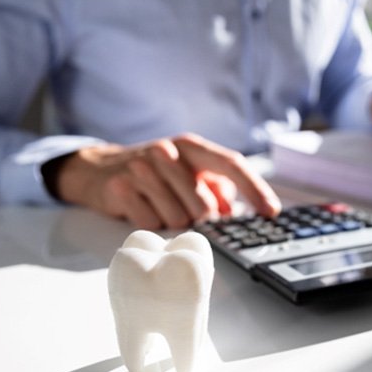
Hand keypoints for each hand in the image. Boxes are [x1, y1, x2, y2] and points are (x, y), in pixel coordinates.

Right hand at [52, 133, 280, 228]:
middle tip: (183, 209)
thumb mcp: (188, 172)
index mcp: (191, 147)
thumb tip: (232, 212)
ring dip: (173, 221)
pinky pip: (152, 224)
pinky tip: (142, 208)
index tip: (271, 211)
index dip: (255, 189)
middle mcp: (168, 152)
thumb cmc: (155, 173)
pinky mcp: (121, 188)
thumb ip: (216, 188)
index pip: (231, 164)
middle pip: (204, 206)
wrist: (100, 169)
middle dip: (200, 218)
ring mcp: (142, 168)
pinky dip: (151, 224)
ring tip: (158, 204)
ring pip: (178, 219)